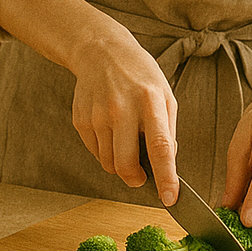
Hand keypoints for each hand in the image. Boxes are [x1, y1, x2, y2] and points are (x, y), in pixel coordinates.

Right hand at [68, 28, 179, 204]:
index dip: (166, 177)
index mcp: (149, 101)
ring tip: (126, 141)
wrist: (101, 52)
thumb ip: (168, 131)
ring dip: (120, 164)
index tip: (170, 198)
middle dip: (135, 179)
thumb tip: (167, 165)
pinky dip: (106, 151)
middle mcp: (121, 108)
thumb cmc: (140, 76)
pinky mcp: (81, 120)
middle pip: (126, 164)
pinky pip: (95, 152)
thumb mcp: (164, 95)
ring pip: (109, 163)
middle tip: (141, 178)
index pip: (160, 147)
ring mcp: (97, 114)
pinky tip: (110, 130)